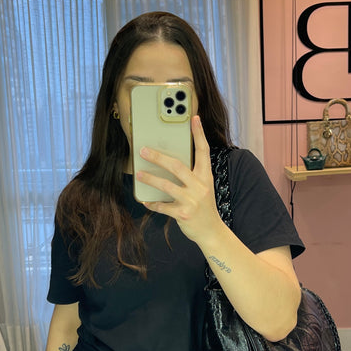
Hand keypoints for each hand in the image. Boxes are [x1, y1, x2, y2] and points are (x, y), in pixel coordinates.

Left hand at [137, 115, 223, 246]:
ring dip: (150, 179)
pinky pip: (163, 206)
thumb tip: (167, 163)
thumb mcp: (202, 187)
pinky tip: (145, 200)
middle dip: (158, 157)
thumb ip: (190, 176)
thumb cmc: (203, 206)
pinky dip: (153, 203)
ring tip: (138, 174)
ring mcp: (192, 200)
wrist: (211, 231)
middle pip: (177, 166)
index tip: (194, 118)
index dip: (199, 134)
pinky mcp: (183, 214)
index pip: (204, 151)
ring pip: (166, 185)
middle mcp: (200, 186)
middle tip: (143, 150)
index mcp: (205, 176)